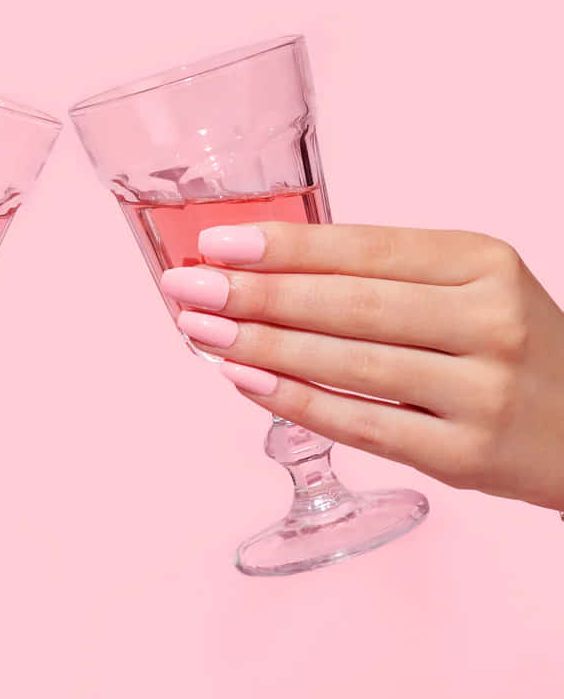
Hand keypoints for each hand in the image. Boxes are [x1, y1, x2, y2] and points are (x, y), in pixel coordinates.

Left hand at [160, 223, 563, 509]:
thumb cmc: (512, 347)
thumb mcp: (469, 287)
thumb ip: (385, 275)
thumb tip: (268, 267)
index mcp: (484, 264)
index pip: (366, 248)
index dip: (284, 245)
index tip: (216, 242)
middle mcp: (489, 321)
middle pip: (348, 303)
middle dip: (255, 294)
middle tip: (187, 288)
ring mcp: (482, 393)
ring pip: (347, 362)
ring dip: (260, 346)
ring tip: (202, 331)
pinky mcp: (466, 455)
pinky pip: (360, 423)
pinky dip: (294, 401)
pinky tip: (243, 380)